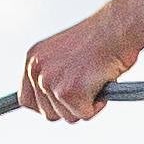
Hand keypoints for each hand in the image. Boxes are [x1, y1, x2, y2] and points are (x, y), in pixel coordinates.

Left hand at [18, 0, 143, 124]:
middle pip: (48, 113)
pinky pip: (84, 115)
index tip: (60, 103)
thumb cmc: (100, 38)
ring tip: (95, 78)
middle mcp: (37, 71)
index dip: (46, 105)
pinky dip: (98, 105)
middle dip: (70, 106)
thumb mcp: (64, 54)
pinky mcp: (68, 93)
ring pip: (67, 116)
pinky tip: (101, 81)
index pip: (26, 100)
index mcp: (33, 60)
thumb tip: (53, 99)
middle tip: (87, 84)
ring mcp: (51, 82)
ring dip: (85, 104)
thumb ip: (53, 74)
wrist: (117, 27)